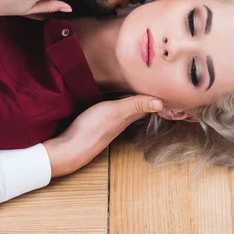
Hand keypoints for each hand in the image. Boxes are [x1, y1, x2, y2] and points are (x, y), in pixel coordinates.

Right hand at [43, 95, 162, 177]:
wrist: (69, 148)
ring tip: (137, 88)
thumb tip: (161, 102)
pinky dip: (117, 103)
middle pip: (137, 108)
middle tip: (154, 84)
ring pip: (125, 110)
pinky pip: (111, 110)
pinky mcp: (95, 123)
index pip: (147, 106)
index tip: (164, 87)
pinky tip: (113, 98)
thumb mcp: (115, 112)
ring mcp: (107, 123)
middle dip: (145, 97)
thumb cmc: (92, 129)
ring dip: (132, 100)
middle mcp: (120, 121)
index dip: (155, 97)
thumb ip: (135, 105)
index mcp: (127, 118)